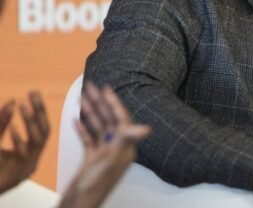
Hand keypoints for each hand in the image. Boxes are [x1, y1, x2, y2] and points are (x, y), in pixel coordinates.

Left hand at [0, 92, 49, 193]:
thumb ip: (3, 122)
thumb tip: (12, 101)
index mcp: (32, 147)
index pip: (41, 123)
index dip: (39, 108)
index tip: (34, 91)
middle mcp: (34, 154)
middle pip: (44, 129)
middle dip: (39, 111)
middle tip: (33, 94)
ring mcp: (29, 165)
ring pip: (38, 140)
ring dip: (31, 122)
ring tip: (22, 106)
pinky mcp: (20, 174)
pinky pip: (23, 154)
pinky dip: (18, 140)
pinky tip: (12, 128)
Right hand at [59, 81, 150, 207]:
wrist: (78, 206)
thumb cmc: (94, 185)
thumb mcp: (111, 160)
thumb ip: (126, 140)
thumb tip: (146, 128)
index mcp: (124, 147)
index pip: (121, 118)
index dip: (114, 102)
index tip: (106, 88)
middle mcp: (116, 147)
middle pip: (108, 119)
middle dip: (99, 102)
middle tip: (90, 86)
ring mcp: (103, 153)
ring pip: (98, 126)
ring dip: (90, 111)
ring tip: (82, 97)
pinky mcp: (92, 159)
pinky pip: (88, 138)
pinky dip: (83, 127)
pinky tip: (76, 118)